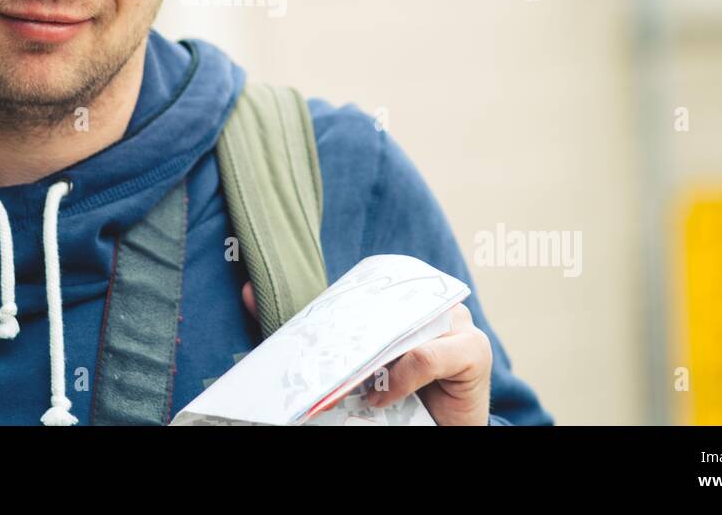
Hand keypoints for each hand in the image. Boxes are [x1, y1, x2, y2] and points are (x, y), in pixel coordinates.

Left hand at [240, 284, 492, 425]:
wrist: (438, 433)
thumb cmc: (396, 400)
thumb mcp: (354, 363)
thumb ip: (316, 331)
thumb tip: (248, 292)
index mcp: (403, 299)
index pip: (367, 289)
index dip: (336, 306)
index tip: (310, 328)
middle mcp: (431, 305)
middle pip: (385, 306)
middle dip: (351, 333)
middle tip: (326, 360)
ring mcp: (456, 324)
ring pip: (403, 328)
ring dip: (374, 358)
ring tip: (357, 382)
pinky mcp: (473, 351)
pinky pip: (426, 356)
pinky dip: (401, 377)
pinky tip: (383, 399)